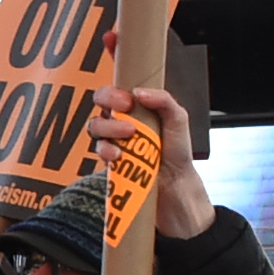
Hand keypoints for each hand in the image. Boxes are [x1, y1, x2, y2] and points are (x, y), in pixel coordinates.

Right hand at [94, 86, 214, 238]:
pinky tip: (119, 154)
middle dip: (109, 104)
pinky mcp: (109, 161)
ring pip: (95, 127)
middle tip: (127, 111)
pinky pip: (98, 151)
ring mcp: (113, 142)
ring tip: (129, 134)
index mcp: (135, 109)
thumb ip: (163, 99)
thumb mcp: (178, 118)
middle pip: (99, 105)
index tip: (127, 99)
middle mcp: (120, 123)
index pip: (113, 92)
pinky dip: (106, 150)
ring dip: (109, 127)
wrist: (176, 183)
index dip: (113, 92)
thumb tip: (139, 92)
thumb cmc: (176, 151)